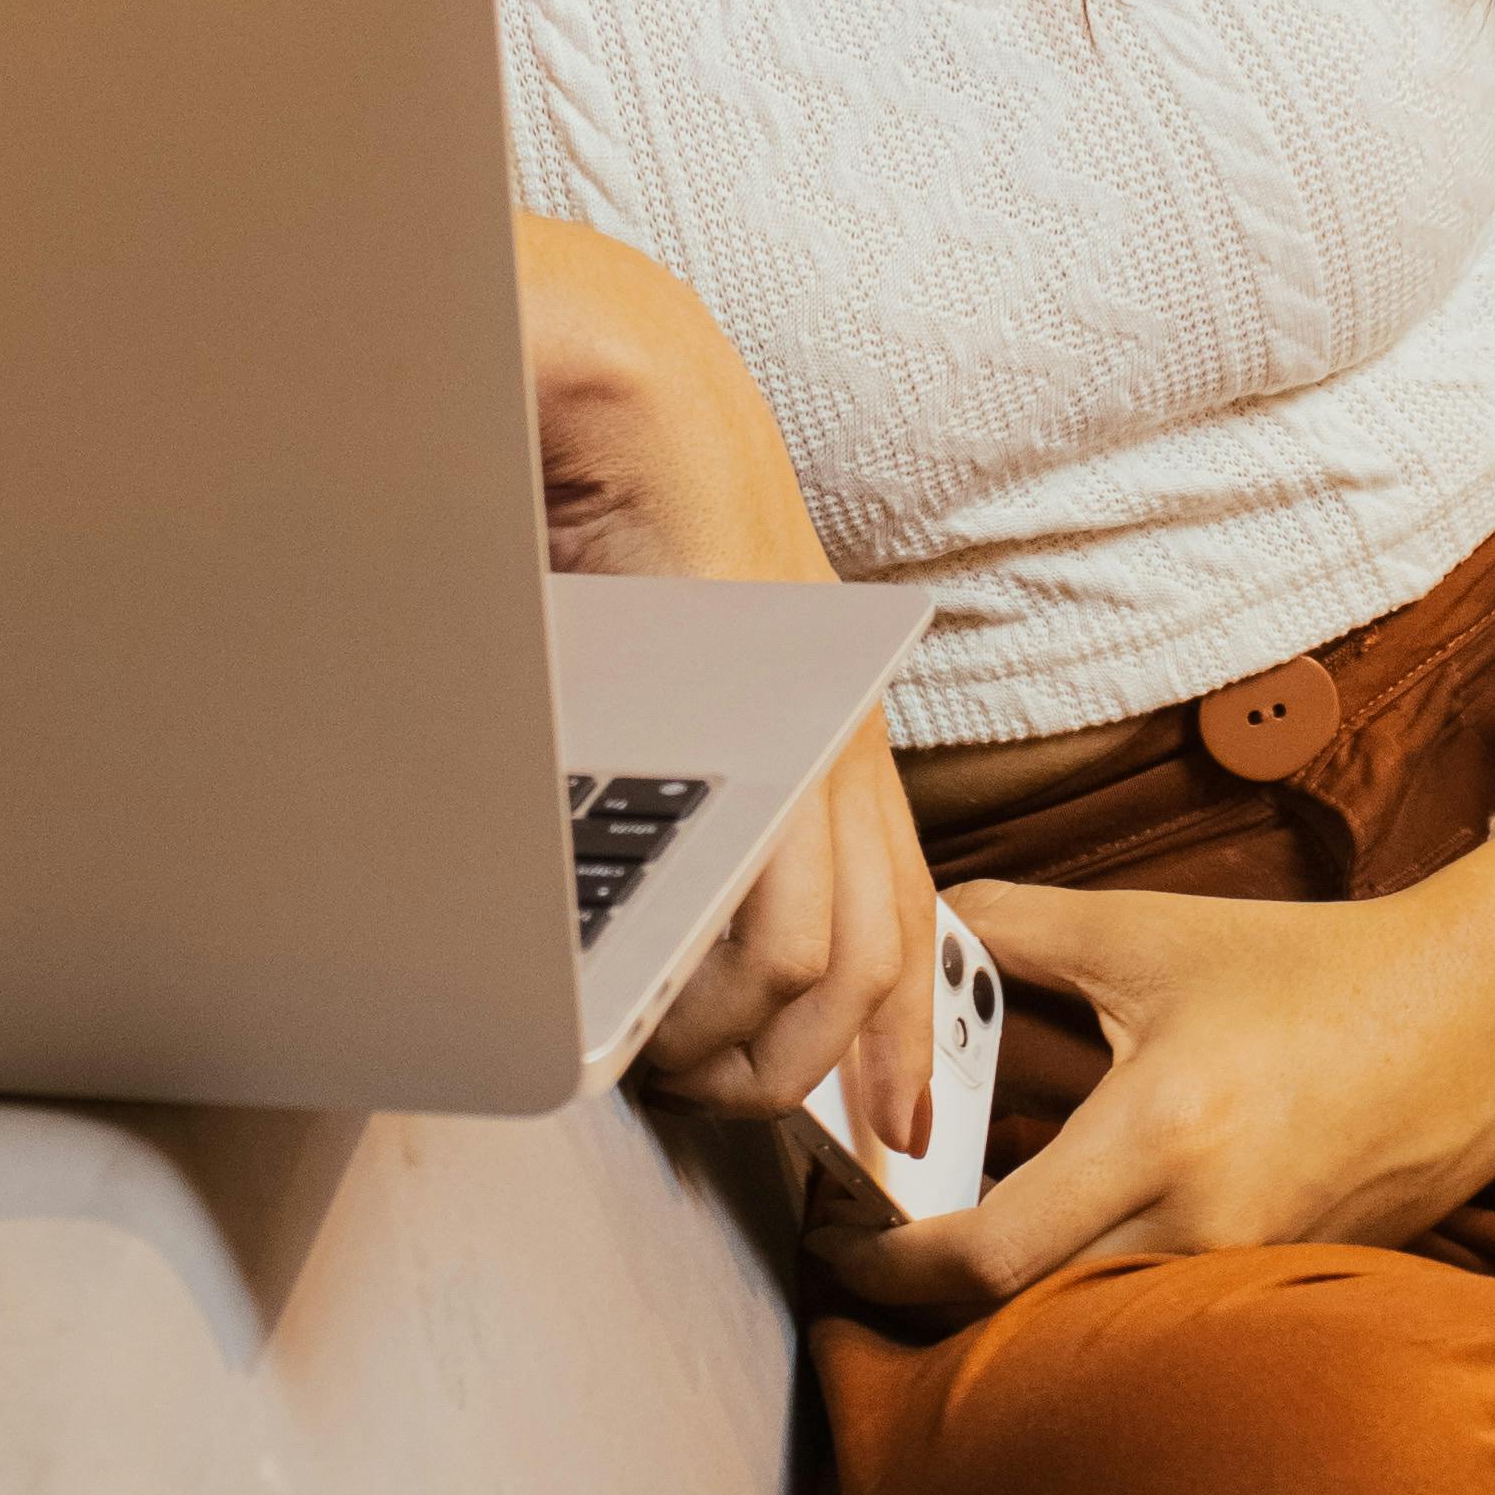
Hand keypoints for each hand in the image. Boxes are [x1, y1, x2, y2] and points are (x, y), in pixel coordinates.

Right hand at [516, 216, 938, 1151]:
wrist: (599, 361)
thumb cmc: (593, 502)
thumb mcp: (645, 670)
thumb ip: (665, 784)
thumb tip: (641, 921)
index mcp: (824, 719)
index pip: (894, 912)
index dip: (901, 1037)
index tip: (888, 1133)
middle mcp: (844, 722)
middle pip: (873, 952)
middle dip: (814, 1067)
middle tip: (728, 1111)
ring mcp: (815, 714)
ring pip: (823, 944)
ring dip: (749, 1034)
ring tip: (668, 1064)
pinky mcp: (771, 701)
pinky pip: (774, 881)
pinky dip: (729, 969)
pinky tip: (666, 1002)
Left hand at [831, 808, 1494, 1315]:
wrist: (1480, 1019)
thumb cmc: (1320, 972)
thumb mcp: (1156, 935)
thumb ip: (1021, 927)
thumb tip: (920, 919)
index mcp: (1161, 1136)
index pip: (985, 1255)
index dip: (889, 1261)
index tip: (839, 1231)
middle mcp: (1205, 1227)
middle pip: (1022, 1309)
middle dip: (932, 1283)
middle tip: (871, 1233)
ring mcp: (1249, 1271)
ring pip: (1088, 1310)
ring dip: (1015, 1276)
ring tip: (959, 1216)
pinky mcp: (1281, 1284)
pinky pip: (1157, 1300)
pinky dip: (1095, 1267)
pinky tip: (1069, 1214)